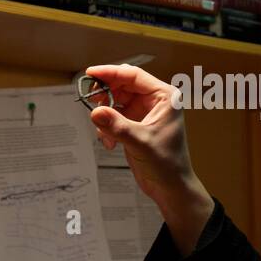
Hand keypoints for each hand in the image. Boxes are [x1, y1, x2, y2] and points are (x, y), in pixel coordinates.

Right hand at [84, 63, 212, 255]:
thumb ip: (117, 126)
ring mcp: (144, 113)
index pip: (133, 76)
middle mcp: (155, 101)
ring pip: (116, 101)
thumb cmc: (167, 164)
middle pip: (122, 86)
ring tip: (104, 133)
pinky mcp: (135, 125)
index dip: (110, 73)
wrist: (171, 188)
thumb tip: (95, 112)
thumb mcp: (140, 142)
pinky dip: (107, 127)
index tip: (90, 73)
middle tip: (90, 102)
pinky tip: (109, 143)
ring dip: (105, 115)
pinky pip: (114, 117)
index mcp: (164, 97)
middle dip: (105, 95)